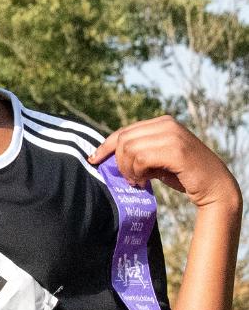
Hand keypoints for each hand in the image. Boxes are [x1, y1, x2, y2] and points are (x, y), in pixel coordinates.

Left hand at [89, 115, 241, 210]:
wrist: (216, 187)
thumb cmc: (184, 175)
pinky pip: (141, 158)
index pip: (124, 131)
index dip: (106, 146)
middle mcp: (167, 124)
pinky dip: (137, 172)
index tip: (93, 159)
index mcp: (162, 123)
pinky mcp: (176, 150)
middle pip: (123, 139)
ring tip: (138, 181)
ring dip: (128, 169)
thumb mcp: (157, 158)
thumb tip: (107, 155)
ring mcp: (172, 135)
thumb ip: (138, 152)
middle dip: (119, 162)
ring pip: (129, 149)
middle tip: (129, 179)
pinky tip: (144, 181)